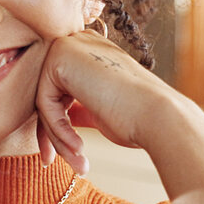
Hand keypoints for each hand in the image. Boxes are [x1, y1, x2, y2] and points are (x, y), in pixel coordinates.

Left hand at [31, 25, 179, 175]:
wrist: (159, 117)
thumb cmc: (137, 117)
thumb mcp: (99, 109)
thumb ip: (76, 106)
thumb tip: (56, 117)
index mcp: (90, 49)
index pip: (60, 89)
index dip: (59, 124)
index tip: (69, 153)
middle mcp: (78, 41)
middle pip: (48, 94)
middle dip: (52, 133)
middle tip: (58, 162)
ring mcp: (68, 45)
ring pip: (44, 101)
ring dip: (57, 137)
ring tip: (78, 161)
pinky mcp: (60, 57)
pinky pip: (44, 102)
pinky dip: (59, 130)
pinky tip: (79, 148)